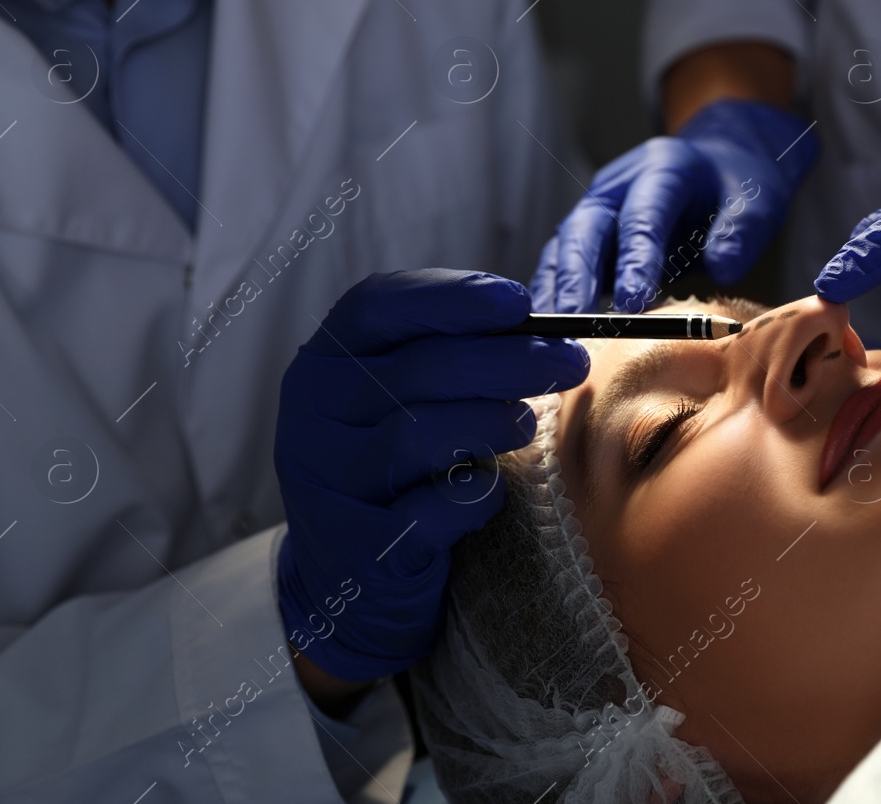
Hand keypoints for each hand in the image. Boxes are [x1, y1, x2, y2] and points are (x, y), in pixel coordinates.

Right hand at [274, 269, 588, 682]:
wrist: (347, 582)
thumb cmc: (394, 468)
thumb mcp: (402, 400)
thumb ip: (454, 354)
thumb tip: (548, 318)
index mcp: (324, 363)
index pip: (377, 306)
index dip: (452, 297)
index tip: (519, 302)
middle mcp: (311, 416)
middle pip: (416, 370)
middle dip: (506, 360)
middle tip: (569, 361)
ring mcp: (327, 483)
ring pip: (416, 436)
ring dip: (488, 423)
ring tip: (526, 422)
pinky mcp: (356, 547)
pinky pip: (427, 512)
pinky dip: (471, 497)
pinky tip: (492, 491)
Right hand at [532, 99, 817, 312]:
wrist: (720, 166)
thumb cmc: (737, 186)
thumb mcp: (757, 200)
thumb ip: (741, 231)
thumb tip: (723, 267)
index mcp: (661, 169)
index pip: (642, 217)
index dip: (634, 260)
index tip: (632, 303)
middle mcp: (618, 186)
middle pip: (587, 229)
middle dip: (578, 276)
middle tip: (576, 320)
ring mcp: (598, 209)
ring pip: (564, 247)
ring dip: (557, 289)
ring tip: (553, 332)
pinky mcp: (590, 236)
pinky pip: (561, 264)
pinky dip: (553, 293)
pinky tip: (549, 328)